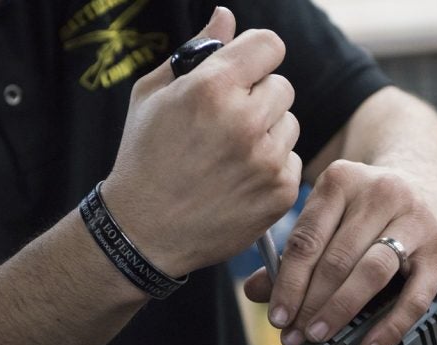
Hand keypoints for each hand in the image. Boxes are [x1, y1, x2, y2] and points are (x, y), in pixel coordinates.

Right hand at [101, 7, 301, 277]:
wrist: (143, 231)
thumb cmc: (143, 158)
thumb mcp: (152, 95)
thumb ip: (195, 50)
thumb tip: (226, 16)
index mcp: (212, 88)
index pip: (269, 45)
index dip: (256, 55)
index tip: (246, 70)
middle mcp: (245, 121)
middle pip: (282, 86)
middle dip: (258, 97)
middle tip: (228, 122)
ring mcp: (266, 160)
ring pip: (290, 124)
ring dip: (267, 132)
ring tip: (230, 154)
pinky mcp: (279, 192)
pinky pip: (292, 160)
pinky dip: (272, 167)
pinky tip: (240, 179)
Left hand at [245, 159, 436, 344]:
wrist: (431, 184)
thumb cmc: (371, 207)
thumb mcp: (333, 214)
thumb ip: (297, 251)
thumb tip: (256, 291)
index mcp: (343, 181)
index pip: (307, 239)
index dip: (288, 283)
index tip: (278, 316)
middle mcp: (381, 194)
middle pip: (336, 259)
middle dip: (310, 303)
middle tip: (294, 334)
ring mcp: (415, 221)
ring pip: (371, 272)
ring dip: (340, 310)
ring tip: (319, 335)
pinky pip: (413, 298)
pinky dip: (388, 326)